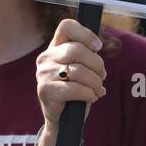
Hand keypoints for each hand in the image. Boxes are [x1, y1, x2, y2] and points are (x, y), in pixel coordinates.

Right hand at [35, 20, 106, 145]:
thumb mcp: (81, 68)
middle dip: (96, 63)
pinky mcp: (45, 90)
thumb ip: (87, 55)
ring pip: (78, 71)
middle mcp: (45, 57)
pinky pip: (75, 88)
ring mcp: (43, 74)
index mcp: (55, 47)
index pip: (66, 26)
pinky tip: (92, 97)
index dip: (85, 33)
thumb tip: (97, 46)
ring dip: (95, 82)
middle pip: (76, 49)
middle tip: (102, 75)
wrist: (62, 120)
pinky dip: (89, 93)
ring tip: (98, 89)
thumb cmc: (74, 90)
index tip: (98, 46)